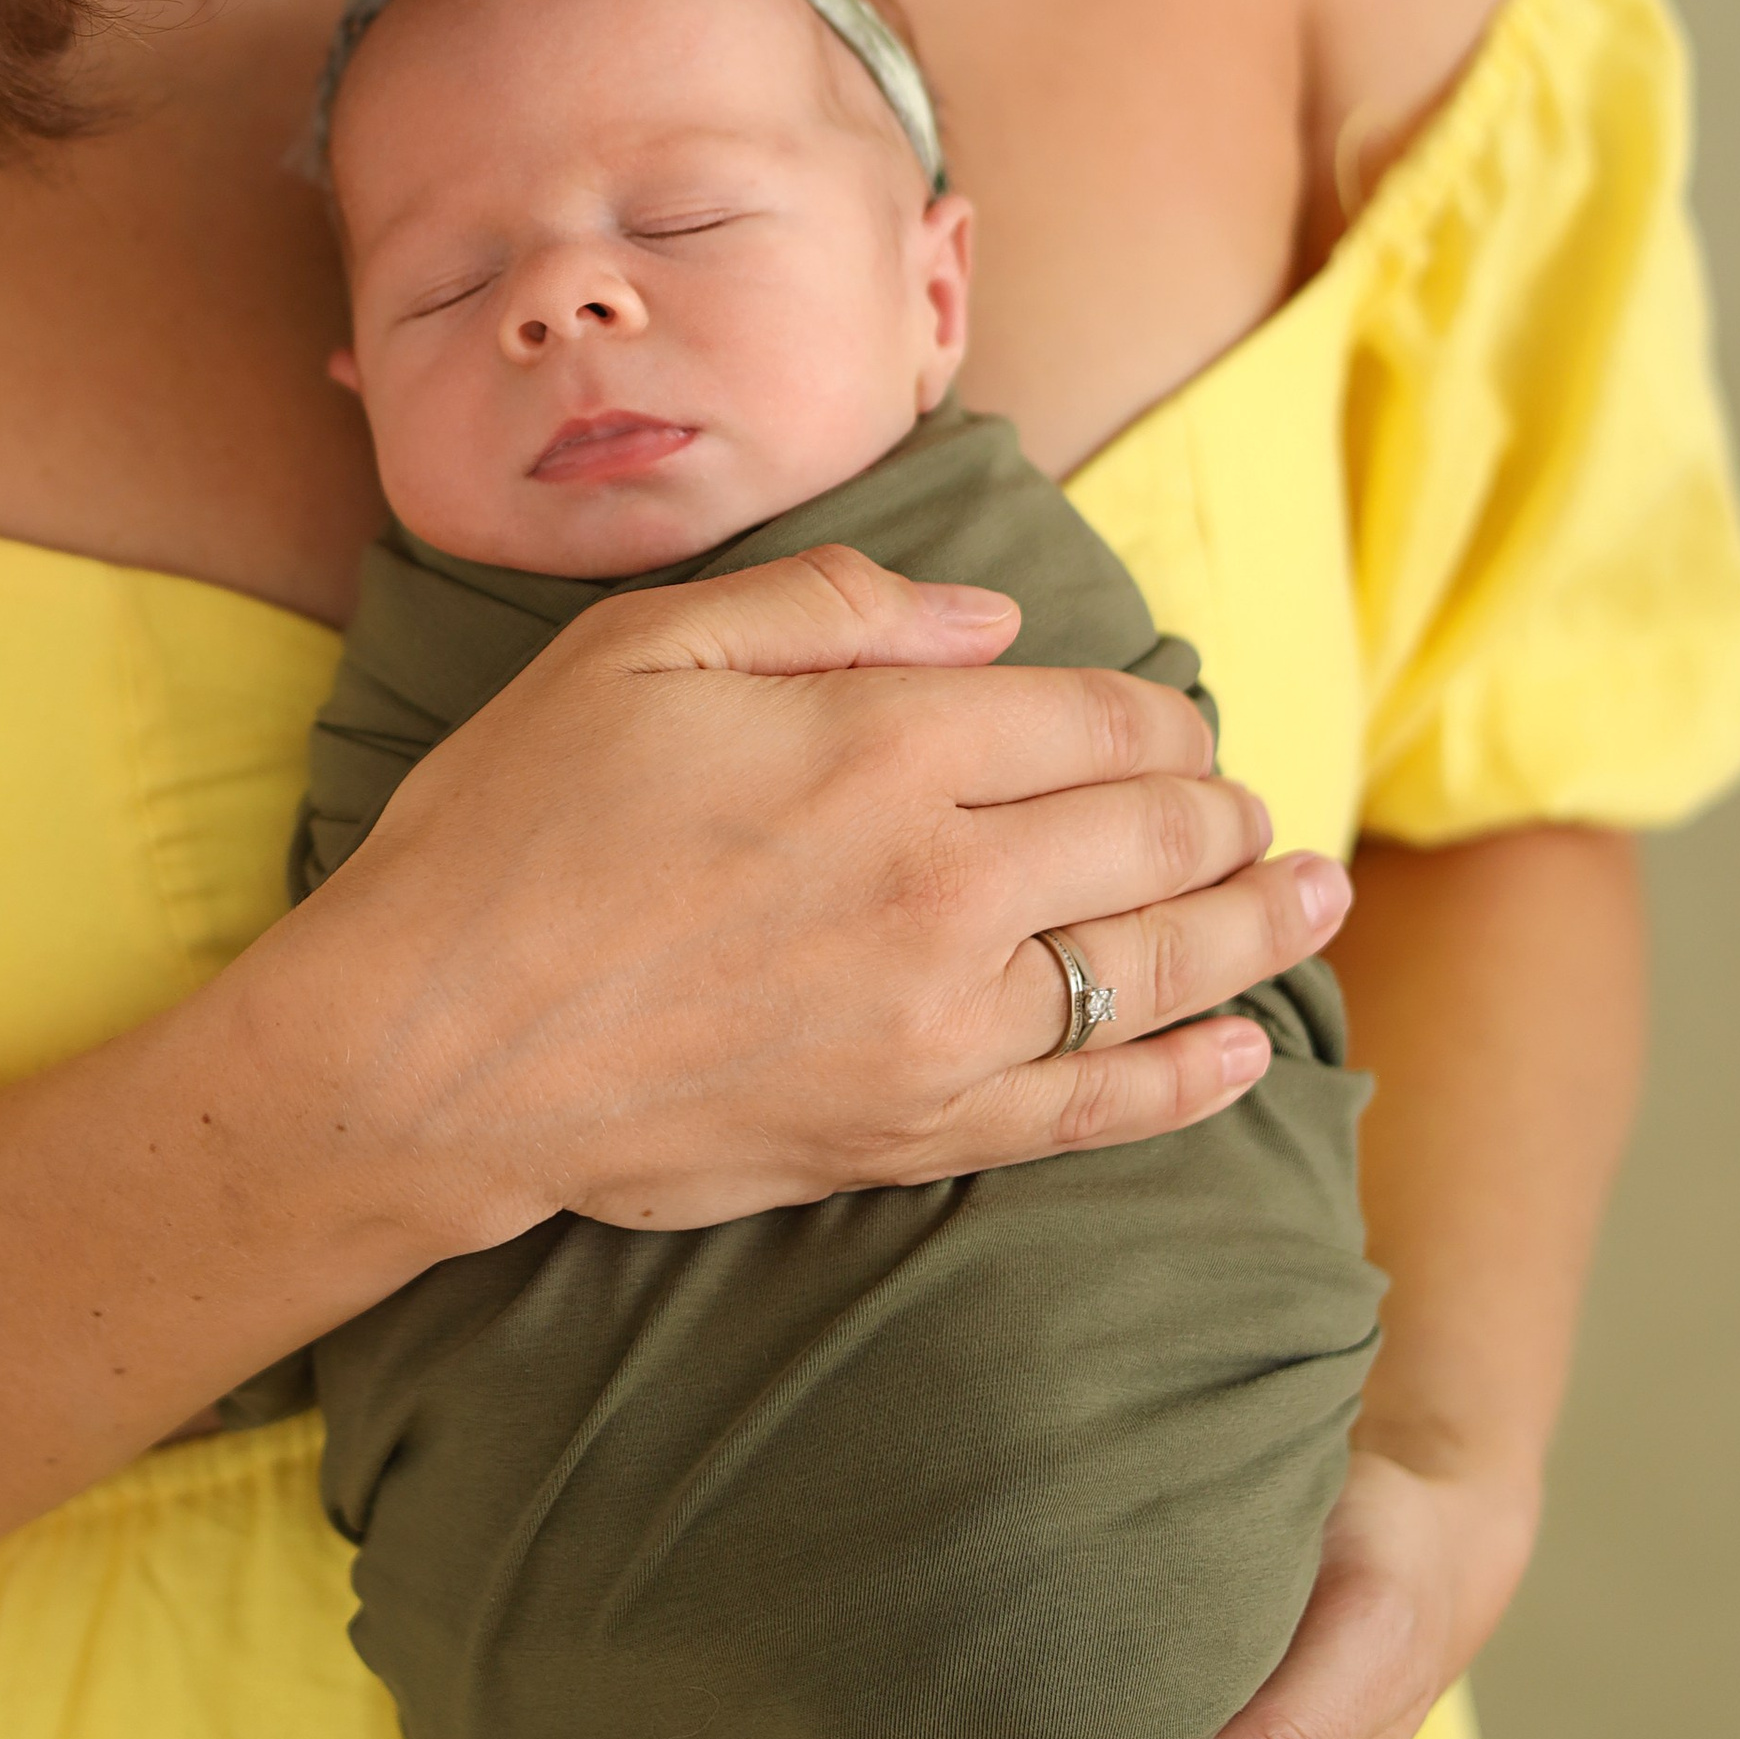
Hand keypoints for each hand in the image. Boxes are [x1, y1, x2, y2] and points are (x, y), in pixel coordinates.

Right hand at [303, 543, 1348, 1253]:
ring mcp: (938, 1022)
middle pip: (1152, 835)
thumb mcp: (644, 646)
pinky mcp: (909, 1132)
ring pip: (1155, 968)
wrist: (426, 1049)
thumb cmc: (512, 826)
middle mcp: (943, 882)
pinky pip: (1095, 1110)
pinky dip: (1188, 1079)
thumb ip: (833, 606)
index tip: (1178, 722)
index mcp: (882, 744)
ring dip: (1256, 928)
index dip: (1161, 717)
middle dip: (1224, 813)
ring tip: (1313, 896)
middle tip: (1252, 808)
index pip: (1097, 719)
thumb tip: (997, 622)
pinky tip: (1244, 1052)